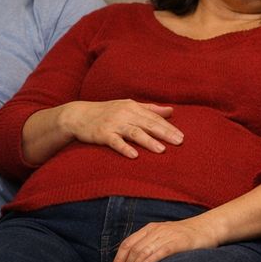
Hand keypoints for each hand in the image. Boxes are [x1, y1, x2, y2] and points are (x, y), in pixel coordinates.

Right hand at [61, 100, 181, 158]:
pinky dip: (124, 148)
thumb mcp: (129, 106)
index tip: (182, 136)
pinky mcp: (102, 134)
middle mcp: (124, 114)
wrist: (78, 115)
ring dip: (148, 141)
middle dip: (164, 133)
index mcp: (133, 107)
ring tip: (162, 150)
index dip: (169, 127)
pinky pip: (115, 142)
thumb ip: (151, 109)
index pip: (154, 118)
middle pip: (148, 124)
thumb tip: (172, 110)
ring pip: (134, 132)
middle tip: (179, 142)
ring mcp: (113, 124)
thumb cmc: (107, 111)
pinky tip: (134, 155)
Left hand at [111, 217, 216, 261]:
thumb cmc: (185, 235)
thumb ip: (150, 244)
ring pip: (145, 251)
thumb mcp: (163, 235)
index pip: (128, 243)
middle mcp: (156, 231)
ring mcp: (167, 236)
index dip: (119, 258)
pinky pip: (162, 251)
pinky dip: (152, 259)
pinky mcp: (179, 242)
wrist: (207, 228)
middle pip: (134, 249)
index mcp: (150, 229)